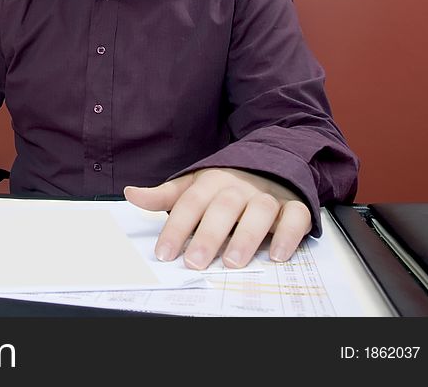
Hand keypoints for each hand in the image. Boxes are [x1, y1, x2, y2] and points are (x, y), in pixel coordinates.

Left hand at [124, 167, 311, 269]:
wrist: (271, 165)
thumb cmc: (225, 186)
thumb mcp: (192, 186)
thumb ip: (164, 196)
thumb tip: (131, 194)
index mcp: (212, 181)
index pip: (190, 203)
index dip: (176, 228)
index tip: (164, 253)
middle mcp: (240, 187)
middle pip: (223, 208)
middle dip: (208, 235)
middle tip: (196, 262)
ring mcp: (268, 195)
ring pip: (259, 212)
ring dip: (247, 237)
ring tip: (234, 262)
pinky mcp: (294, 205)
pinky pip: (296, 217)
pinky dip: (288, 235)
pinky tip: (276, 255)